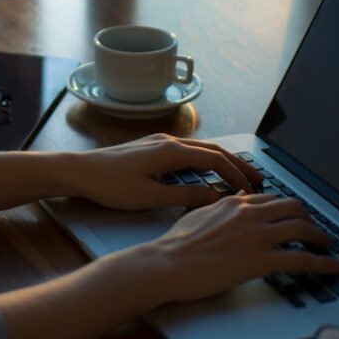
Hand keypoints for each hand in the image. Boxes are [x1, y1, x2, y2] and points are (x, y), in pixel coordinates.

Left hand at [68, 134, 263, 210]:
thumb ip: (185, 197)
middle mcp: (168, 141)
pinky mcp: (151, 147)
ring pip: (200, 149)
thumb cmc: (110, 184)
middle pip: (213, 150)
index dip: (236, 175)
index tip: (251, 190)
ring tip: (238, 176)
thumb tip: (215, 197)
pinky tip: (207, 172)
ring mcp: (159, 142)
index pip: (215, 160)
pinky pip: (187, 151)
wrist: (80, 171)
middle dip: (237, 164)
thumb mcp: (151, 196)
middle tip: (258, 178)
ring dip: (222, 161)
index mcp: (171, 151)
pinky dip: (204, 160)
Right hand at [140, 193, 338, 302]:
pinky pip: (303, 259)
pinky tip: (336, 268)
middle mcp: (249, 214)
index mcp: (234, 203)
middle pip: (293, 208)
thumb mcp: (198, 215)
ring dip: (321, 239)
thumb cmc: (176, 244)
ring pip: (303, 229)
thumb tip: (232, 202)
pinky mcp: (261, 260)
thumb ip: (219, 208)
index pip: (271, 199)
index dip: (288, 208)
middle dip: (309, 219)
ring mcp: (257, 236)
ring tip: (328, 247)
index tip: (294, 216)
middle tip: (315, 230)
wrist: (167, 263)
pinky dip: (325, 264)